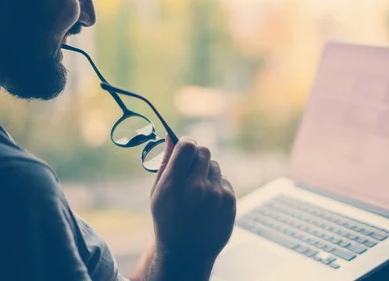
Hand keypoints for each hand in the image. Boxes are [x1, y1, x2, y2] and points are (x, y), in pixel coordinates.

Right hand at [149, 137, 236, 278]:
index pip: (187, 146)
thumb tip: (171, 135)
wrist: (186, 252)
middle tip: (190, 170)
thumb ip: (166, 162)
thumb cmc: (167, 219)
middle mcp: (197, 188)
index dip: (186, 143)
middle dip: (197, 157)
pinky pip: (223, 181)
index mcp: (174, 184)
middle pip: (204, 151)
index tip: (184, 148)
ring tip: (197, 193)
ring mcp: (216, 195)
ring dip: (206, 173)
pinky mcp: (230, 201)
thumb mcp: (158, 192)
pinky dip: (216, 187)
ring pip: (215, 166)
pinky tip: (207, 203)